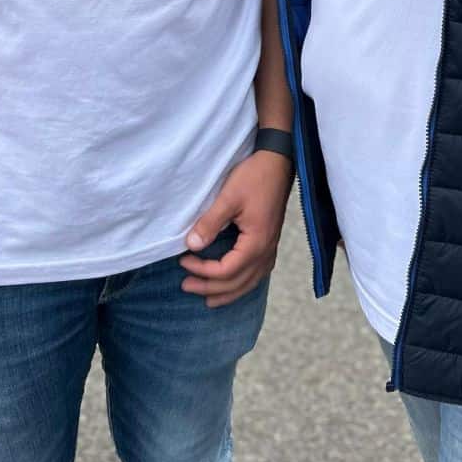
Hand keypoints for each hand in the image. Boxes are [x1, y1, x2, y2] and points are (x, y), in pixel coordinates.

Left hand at [179, 151, 292, 308]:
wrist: (278, 162)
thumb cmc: (254, 177)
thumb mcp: (228, 197)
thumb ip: (210, 223)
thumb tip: (191, 246)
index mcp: (256, 243)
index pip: (226, 270)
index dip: (202, 271)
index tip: (183, 261)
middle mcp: (266, 251)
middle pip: (237, 282)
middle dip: (210, 289)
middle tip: (186, 286)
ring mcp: (271, 248)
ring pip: (250, 282)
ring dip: (228, 293)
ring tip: (208, 299)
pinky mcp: (270, 242)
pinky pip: (257, 273)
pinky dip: (242, 283)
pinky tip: (234, 284)